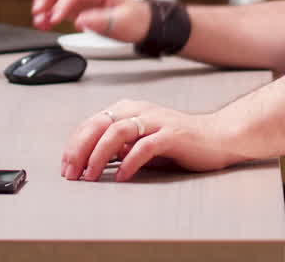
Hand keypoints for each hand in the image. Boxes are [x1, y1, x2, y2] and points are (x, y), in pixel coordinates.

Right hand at [31, 0, 148, 43]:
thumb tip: (80, 20)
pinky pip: (59, 3)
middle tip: (38, 11)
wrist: (141, 23)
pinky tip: (44, 22)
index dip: (63, 3)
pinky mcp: (79, 4)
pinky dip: (49, 12)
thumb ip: (101, 20)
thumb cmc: (135, 20)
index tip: (55, 18)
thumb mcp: (122, 22)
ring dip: (45, 4)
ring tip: (38, 19)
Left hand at [61, 99, 247, 181]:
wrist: (218, 137)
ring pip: (117, 132)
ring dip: (98, 155)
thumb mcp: (142, 140)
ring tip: (90, 175)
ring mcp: (157, 121)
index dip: (74, 144)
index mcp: (130, 109)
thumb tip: (91, 159)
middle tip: (71, 173)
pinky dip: (129, 162)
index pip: (92, 122)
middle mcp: (140, 110)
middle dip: (79, 150)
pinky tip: (122, 176)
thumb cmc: (179, 142)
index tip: (66, 166)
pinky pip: (145, 146)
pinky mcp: (172, 135)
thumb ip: (119, 145)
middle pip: (99, 124)